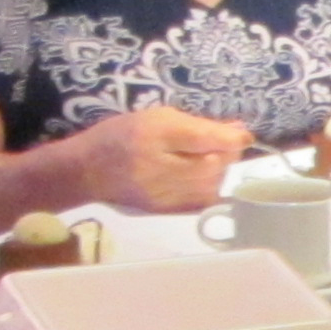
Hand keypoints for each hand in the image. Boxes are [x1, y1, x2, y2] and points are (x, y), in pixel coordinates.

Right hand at [74, 107, 251, 213]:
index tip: (242, 134)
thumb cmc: (122, 136)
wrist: (88, 171)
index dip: (231, 137)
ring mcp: (162, 194)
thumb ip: (198, 125)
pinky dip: (210, 189)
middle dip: (226, 154)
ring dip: (219, 172)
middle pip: (214, 164)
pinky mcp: (165, 211)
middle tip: (219, 145)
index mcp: (155, 134)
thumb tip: (239, 131)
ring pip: (212, 185)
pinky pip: (203, 201)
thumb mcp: (158, 118)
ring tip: (204, 160)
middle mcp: (158, 167)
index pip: (204, 139)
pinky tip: (199, 179)